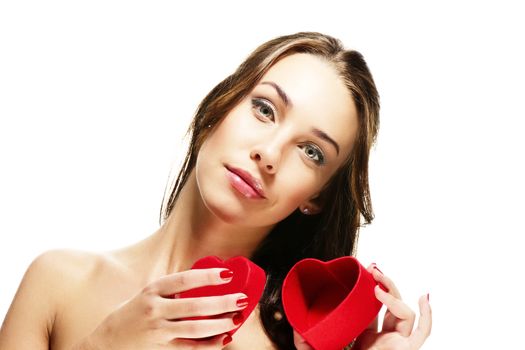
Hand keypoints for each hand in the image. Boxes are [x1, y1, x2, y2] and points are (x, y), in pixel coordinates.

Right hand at [74, 268, 246, 349]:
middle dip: (222, 302)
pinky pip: (190, 348)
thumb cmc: (132, 314)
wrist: (106, 343)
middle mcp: (155, 309)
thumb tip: (208, 281)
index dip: (208, 277)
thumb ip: (172, 290)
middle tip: (241, 299)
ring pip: (195, 329)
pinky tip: (224, 339)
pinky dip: (209, 344)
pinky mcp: (162, 349)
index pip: (184, 280)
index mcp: (153, 290)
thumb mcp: (148, 294)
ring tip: (236, 319)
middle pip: (195, 306)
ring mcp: (158, 331)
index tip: (228, 274)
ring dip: (220, 324)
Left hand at [292, 264, 431, 349]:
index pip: (371, 308)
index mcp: (365, 338)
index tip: (365, 269)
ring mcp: (396, 343)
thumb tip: (294, 325)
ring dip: (394, 291)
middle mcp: (383, 339)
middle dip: (384, 283)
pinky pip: (422, 332)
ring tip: (378, 281)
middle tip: (372, 269)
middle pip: (389, 304)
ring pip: (404, 312)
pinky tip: (423, 297)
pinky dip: (428, 315)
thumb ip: (306, 343)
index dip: (370, 287)